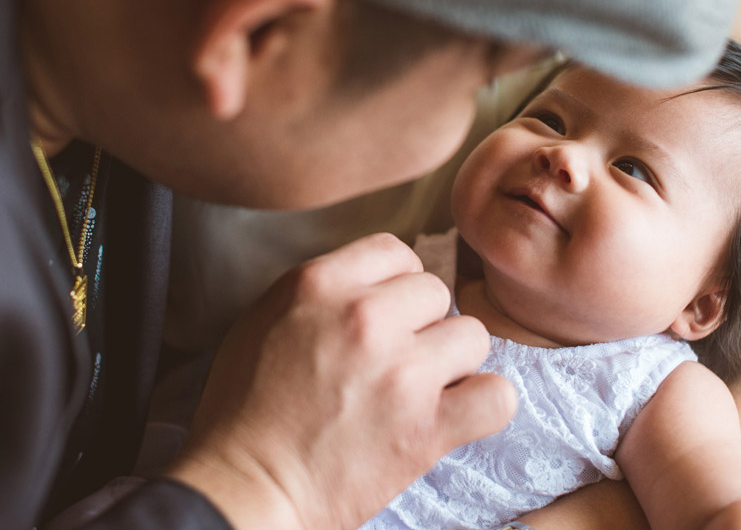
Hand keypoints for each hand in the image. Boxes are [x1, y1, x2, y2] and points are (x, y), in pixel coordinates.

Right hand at [166, 233, 515, 529]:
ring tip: (424, 389)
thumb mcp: (265, 319)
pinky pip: (497, 395)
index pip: (396, 252)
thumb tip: (372, 284)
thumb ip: (322, 291)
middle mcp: (365, 317)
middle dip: (422, 325)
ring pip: (473, 336)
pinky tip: (456, 415)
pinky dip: (484, 406)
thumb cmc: (243, 410)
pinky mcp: (427, 428)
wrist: (246, 488)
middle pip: (436, 292)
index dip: (396, 285)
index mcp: (320, 284)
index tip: (387, 315)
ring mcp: (402, 372)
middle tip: (398, 360)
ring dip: (453, 363)